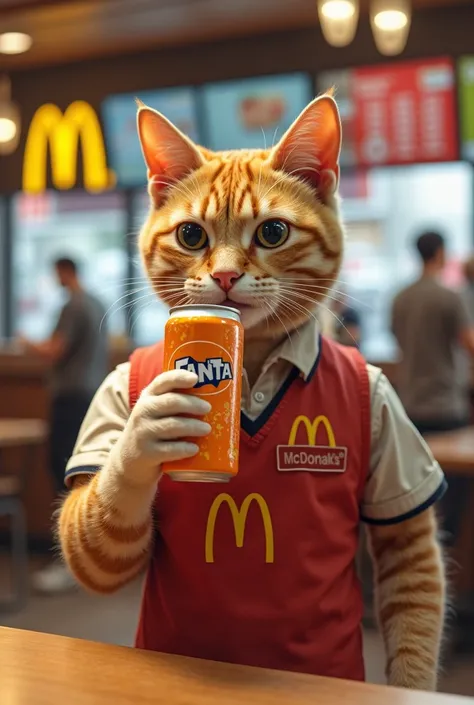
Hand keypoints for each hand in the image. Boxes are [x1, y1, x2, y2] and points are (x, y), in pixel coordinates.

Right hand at [110, 369, 210, 487]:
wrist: (129, 462)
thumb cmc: (153, 431)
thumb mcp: (156, 412)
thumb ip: (175, 403)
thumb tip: (216, 396)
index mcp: (149, 397)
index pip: (162, 381)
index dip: (179, 377)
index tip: (196, 378)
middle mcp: (143, 411)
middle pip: (171, 402)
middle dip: (192, 404)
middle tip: (208, 408)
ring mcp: (143, 432)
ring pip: (172, 425)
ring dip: (193, 426)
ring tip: (207, 429)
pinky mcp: (146, 453)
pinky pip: (169, 449)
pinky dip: (184, 448)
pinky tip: (194, 448)